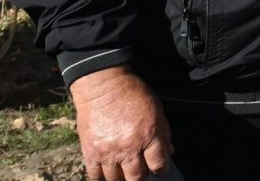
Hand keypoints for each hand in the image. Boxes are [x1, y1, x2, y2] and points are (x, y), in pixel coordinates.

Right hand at [70, 66, 169, 180]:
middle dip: (141, 178)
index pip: (158, 164)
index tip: (159, 169)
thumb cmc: (133, 95)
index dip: (161, 170)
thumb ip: (163, 133)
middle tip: (141, 173)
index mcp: (149, 135)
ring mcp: (108, 152)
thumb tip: (168, 152)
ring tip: (124, 172)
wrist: (104, 87)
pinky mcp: (91, 153)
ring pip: (116, 180)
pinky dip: (102, 177)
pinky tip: (108, 172)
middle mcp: (129, 147)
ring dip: (122, 179)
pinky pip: (96, 176)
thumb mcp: (157, 110)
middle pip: (137, 178)